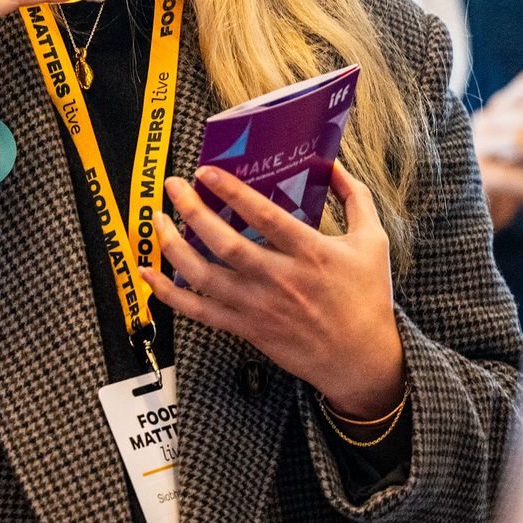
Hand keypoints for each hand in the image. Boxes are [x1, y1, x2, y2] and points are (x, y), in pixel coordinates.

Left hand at [140, 162, 404, 419]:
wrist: (360, 359)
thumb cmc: (367, 297)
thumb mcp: (374, 242)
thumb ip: (356, 198)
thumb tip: (334, 164)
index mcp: (312, 253)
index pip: (265, 216)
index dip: (232, 191)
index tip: (206, 171)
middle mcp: (280, 279)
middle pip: (225, 244)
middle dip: (192, 211)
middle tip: (172, 186)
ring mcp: (259, 307)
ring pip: (204, 277)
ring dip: (173, 247)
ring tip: (156, 220)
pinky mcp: (246, 328)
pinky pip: (198, 311)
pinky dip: (168, 293)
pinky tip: (148, 273)